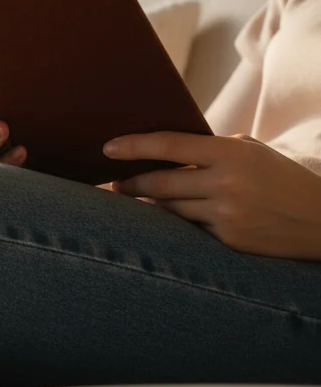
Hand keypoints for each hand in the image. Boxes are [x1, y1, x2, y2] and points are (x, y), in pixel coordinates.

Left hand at [106, 132, 320, 259]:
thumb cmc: (279, 178)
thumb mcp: (251, 151)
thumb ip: (210, 149)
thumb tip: (160, 152)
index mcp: (231, 153)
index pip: (168, 145)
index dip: (133, 147)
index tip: (106, 149)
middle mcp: (227, 183)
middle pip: (159, 183)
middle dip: (129, 184)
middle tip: (112, 183)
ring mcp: (227, 215)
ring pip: (168, 210)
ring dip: (145, 205)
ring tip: (129, 199)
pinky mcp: (228, 241)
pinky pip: (187, 230)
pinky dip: (172, 224)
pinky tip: (158, 221)